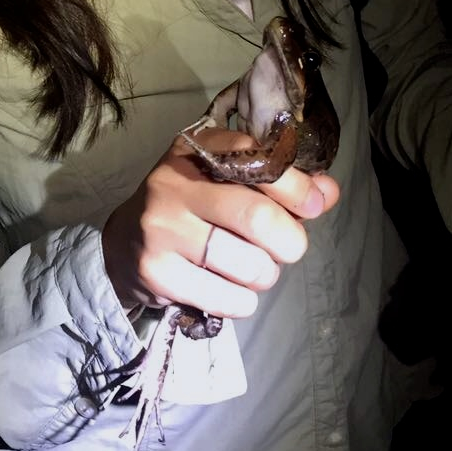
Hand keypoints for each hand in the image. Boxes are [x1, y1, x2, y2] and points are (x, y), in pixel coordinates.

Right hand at [102, 126, 339, 319]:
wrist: (123, 247)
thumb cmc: (191, 210)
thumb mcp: (228, 184)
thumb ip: (281, 187)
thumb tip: (328, 192)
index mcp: (195, 150)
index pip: (258, 159)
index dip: (296, 187)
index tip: (313, 206)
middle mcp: (173, 183)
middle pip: (256, 216)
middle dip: (290, 241)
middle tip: (288, 249)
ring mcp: (162, 229)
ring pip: (248, 263)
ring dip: (265, 275)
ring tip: (252, 269)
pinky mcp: (157, 273)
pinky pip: (229, 297)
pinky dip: (243, 301)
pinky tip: (229, 289)